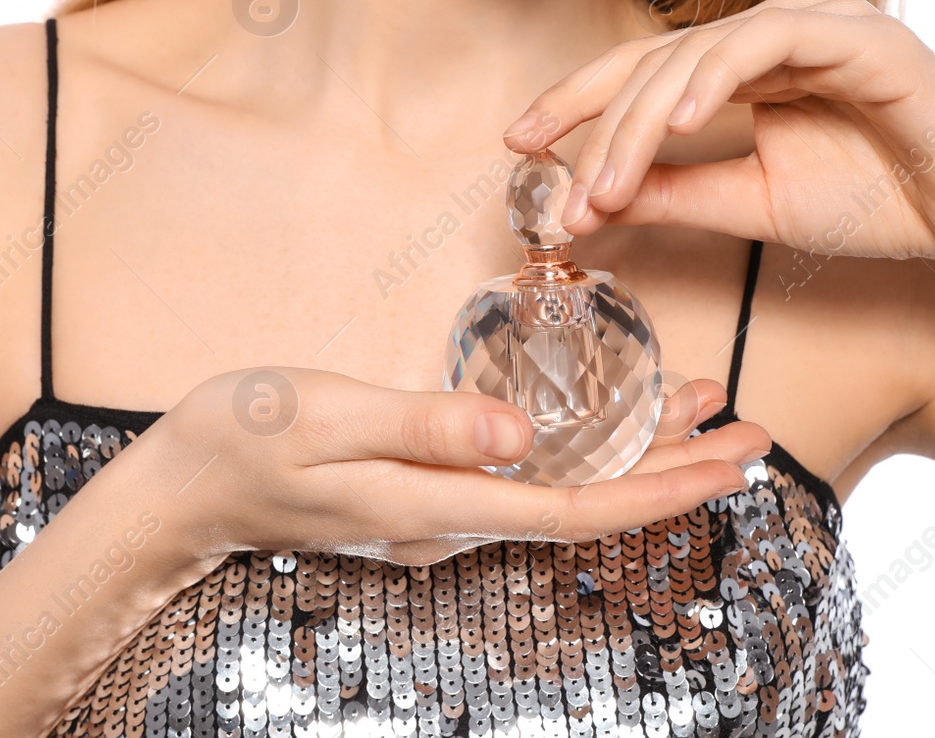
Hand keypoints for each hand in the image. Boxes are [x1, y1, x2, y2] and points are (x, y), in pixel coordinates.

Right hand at [145, 367, 770, 566]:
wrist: (184, 483)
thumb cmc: (243, 436)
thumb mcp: (325, 414)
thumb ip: (423, 425)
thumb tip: (517, 439)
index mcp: (434, 504)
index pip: (571, 507)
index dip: (656, 489)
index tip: (726, 467)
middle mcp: (450, 520)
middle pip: (585, 504)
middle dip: (673, 474)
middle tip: (751, 435)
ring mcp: (440, 510)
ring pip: (563, 486)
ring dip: (636, 454)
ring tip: (705, 414)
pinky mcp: (428, 489)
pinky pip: (526, 472)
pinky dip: (580, 443)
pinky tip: (605, 414)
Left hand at [502, 0, 934, 266]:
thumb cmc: (879, 202)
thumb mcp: (754, 205)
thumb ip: (676, 193)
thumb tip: (589, 201)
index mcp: (749, 60)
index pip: (643, 71)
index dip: (576, 104)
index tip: (519, 145)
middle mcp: (776, 27)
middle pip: (658, 60)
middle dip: (597, 126)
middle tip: (559, 189)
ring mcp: (819, 20)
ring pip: (700, 50)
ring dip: (644, 119)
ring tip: (606, 179)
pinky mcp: (862, 34)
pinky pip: (771, 42)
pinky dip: (719, 76)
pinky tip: (681, 121)